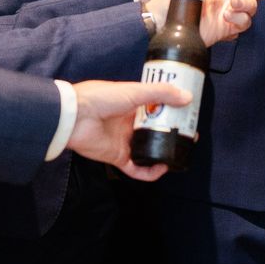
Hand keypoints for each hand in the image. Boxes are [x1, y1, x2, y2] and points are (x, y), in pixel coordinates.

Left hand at [65, 78, 184, 181]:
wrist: (74, 117)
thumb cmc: (101, 98)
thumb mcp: (134, 91)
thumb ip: (160, 93)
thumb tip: (188, 97)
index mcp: (132, 104)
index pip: (157, 108)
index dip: (173, 110)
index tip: (189, 113)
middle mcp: (129, 123)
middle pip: (155, 130)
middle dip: (173, 133)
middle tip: (190, 134)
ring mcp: (124, 141)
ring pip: (148, 150)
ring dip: (164, 152)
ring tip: (180, 152)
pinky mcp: (118, 157)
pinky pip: (137, 169)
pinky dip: (150, 172)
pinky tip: (162, 168)